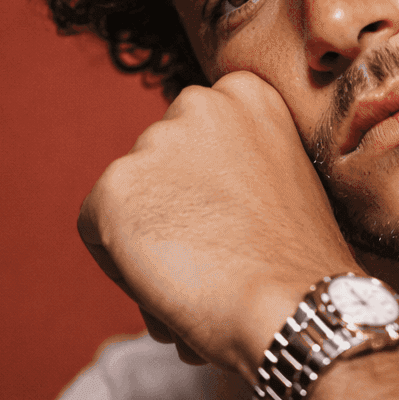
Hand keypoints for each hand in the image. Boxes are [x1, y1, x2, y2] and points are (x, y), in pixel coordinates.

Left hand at [77, 72, 359, 378]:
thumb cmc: (300, 264)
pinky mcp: (113, 188)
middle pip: (161, 164)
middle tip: (208, 263)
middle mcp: (196, 104)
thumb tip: (186, 198)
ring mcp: (152, 144)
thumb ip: (237, 167)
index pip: (198, 136)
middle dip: (174, 213)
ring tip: (193, 287)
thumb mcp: (286, 182)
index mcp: (246, 95)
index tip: (229, 229)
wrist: (295, 304)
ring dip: (151, 243)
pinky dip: (122, 268)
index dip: (208, 190)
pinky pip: (98, 232)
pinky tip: (168, 292)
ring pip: (131, 201)